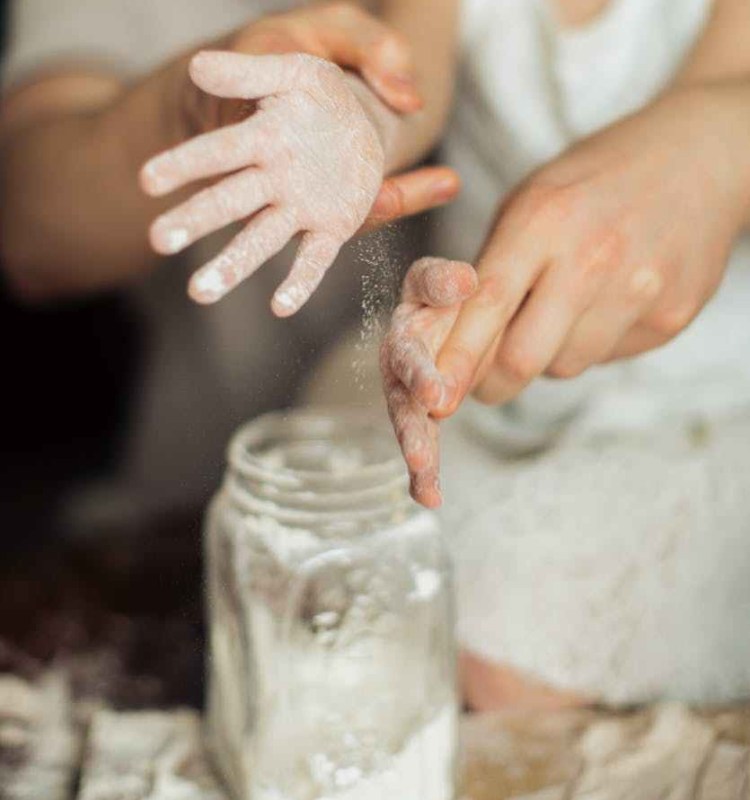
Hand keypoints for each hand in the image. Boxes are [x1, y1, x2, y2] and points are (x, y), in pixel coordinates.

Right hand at [140, 4, 459, 312]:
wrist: (357, 112)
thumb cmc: (320, 83)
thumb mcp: (298, 57)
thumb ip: (255, 67)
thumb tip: (198, 65)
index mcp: (264, 133)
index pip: (217, 149)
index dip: (185, 163)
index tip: (148, 180)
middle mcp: (274, 176)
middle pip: (229, 200)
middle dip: (194, 219)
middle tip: (158, 240)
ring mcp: (300, 206)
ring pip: (260, 236)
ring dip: (232, 263)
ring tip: (200, 293)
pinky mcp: (330, 227)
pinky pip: (312, 258)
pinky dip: (300, 280)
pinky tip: (280, 307)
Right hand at [381, 258, 476, 506]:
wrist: (440, 307)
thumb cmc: (440, 292)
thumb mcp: (438, 279)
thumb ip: (442, 280)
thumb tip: (464, 279)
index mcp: (404, 331)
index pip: (409, 351)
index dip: (420, 373)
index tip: (436, 399)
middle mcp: (399, 367)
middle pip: (402, 400)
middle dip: (412, 428)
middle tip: (422, 456)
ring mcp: (408, 394)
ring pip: (410, 427)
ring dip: (417, 454)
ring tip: (427, 487)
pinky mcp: (421, 415)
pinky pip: (423, 444)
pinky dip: (424, 474)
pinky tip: (430, 499)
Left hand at [431, 84, 749, 409]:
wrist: (699, 159)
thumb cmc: (594, 183)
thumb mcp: (530, 202)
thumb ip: (491, 270)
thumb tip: (451, 341)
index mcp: (545, 220)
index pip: (488, 305)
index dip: (456, 359)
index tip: (435, 400)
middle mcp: (593, 257)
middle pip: (524, 358)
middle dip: (491, 384)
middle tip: (482, 382)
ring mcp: (640, 289)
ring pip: (564, 367)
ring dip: (545, 357)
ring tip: (560, 312)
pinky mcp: (673, 316)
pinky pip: (605, 358)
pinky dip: (589, 345)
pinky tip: (604, 305)